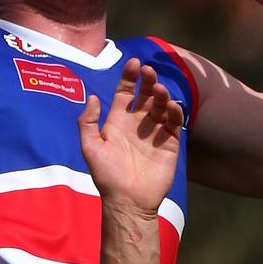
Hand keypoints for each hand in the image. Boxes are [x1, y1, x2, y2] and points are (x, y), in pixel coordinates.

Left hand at [77, 59, 183, 216]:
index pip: (126, 92)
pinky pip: (175, 122)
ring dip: (161, 94)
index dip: (130, 77)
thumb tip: (93, 97)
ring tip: (159, 90)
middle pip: (145, 94)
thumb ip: (87, 122)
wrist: (128, 200)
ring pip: (161, 105)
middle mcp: (138, 123)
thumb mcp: (90, 147)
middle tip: (148, 72)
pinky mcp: (170, 143)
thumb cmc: (106, 175)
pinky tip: (171, 106)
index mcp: (118, 121)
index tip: (134, 63)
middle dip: (147, 81)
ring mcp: (155, 132)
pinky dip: (175, 112)